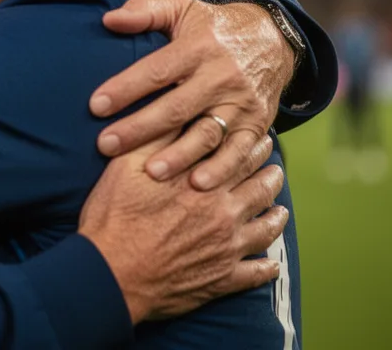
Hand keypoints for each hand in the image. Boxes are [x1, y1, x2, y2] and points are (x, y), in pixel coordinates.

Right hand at [79, 134, 286, 322]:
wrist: (111, 271)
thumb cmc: (114, 215)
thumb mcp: (126, 164)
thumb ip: (157, 138)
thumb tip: (178, 113)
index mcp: (202, 181)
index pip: (238, 156)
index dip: (252, 145)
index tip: (261, 136)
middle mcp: (222, 212)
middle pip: (259, 188)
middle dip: (270, 175)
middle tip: (276, 168)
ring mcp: (226, 248)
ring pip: (265, 228)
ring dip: (276, 216)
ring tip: (280, 209)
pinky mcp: (221, 279)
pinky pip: (254, 273)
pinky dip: (266, 268)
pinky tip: (270, 264)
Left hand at [89, 0, 293, 188]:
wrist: (273, 39)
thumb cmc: (212, 27)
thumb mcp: (181, 8)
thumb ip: (144, 11)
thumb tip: (108, 19)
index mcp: (197, 48)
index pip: (156, 70)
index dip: (125, 88)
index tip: (95, 106)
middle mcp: (220, 77)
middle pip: (176, 108)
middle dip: (140, 129)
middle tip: (106, 145)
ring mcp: (240, 103)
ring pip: (207, 134)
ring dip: (179, 156)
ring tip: (151, 172)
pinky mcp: (257, 123)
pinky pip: (240, 151)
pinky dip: (222, 169)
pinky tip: (199, 184)